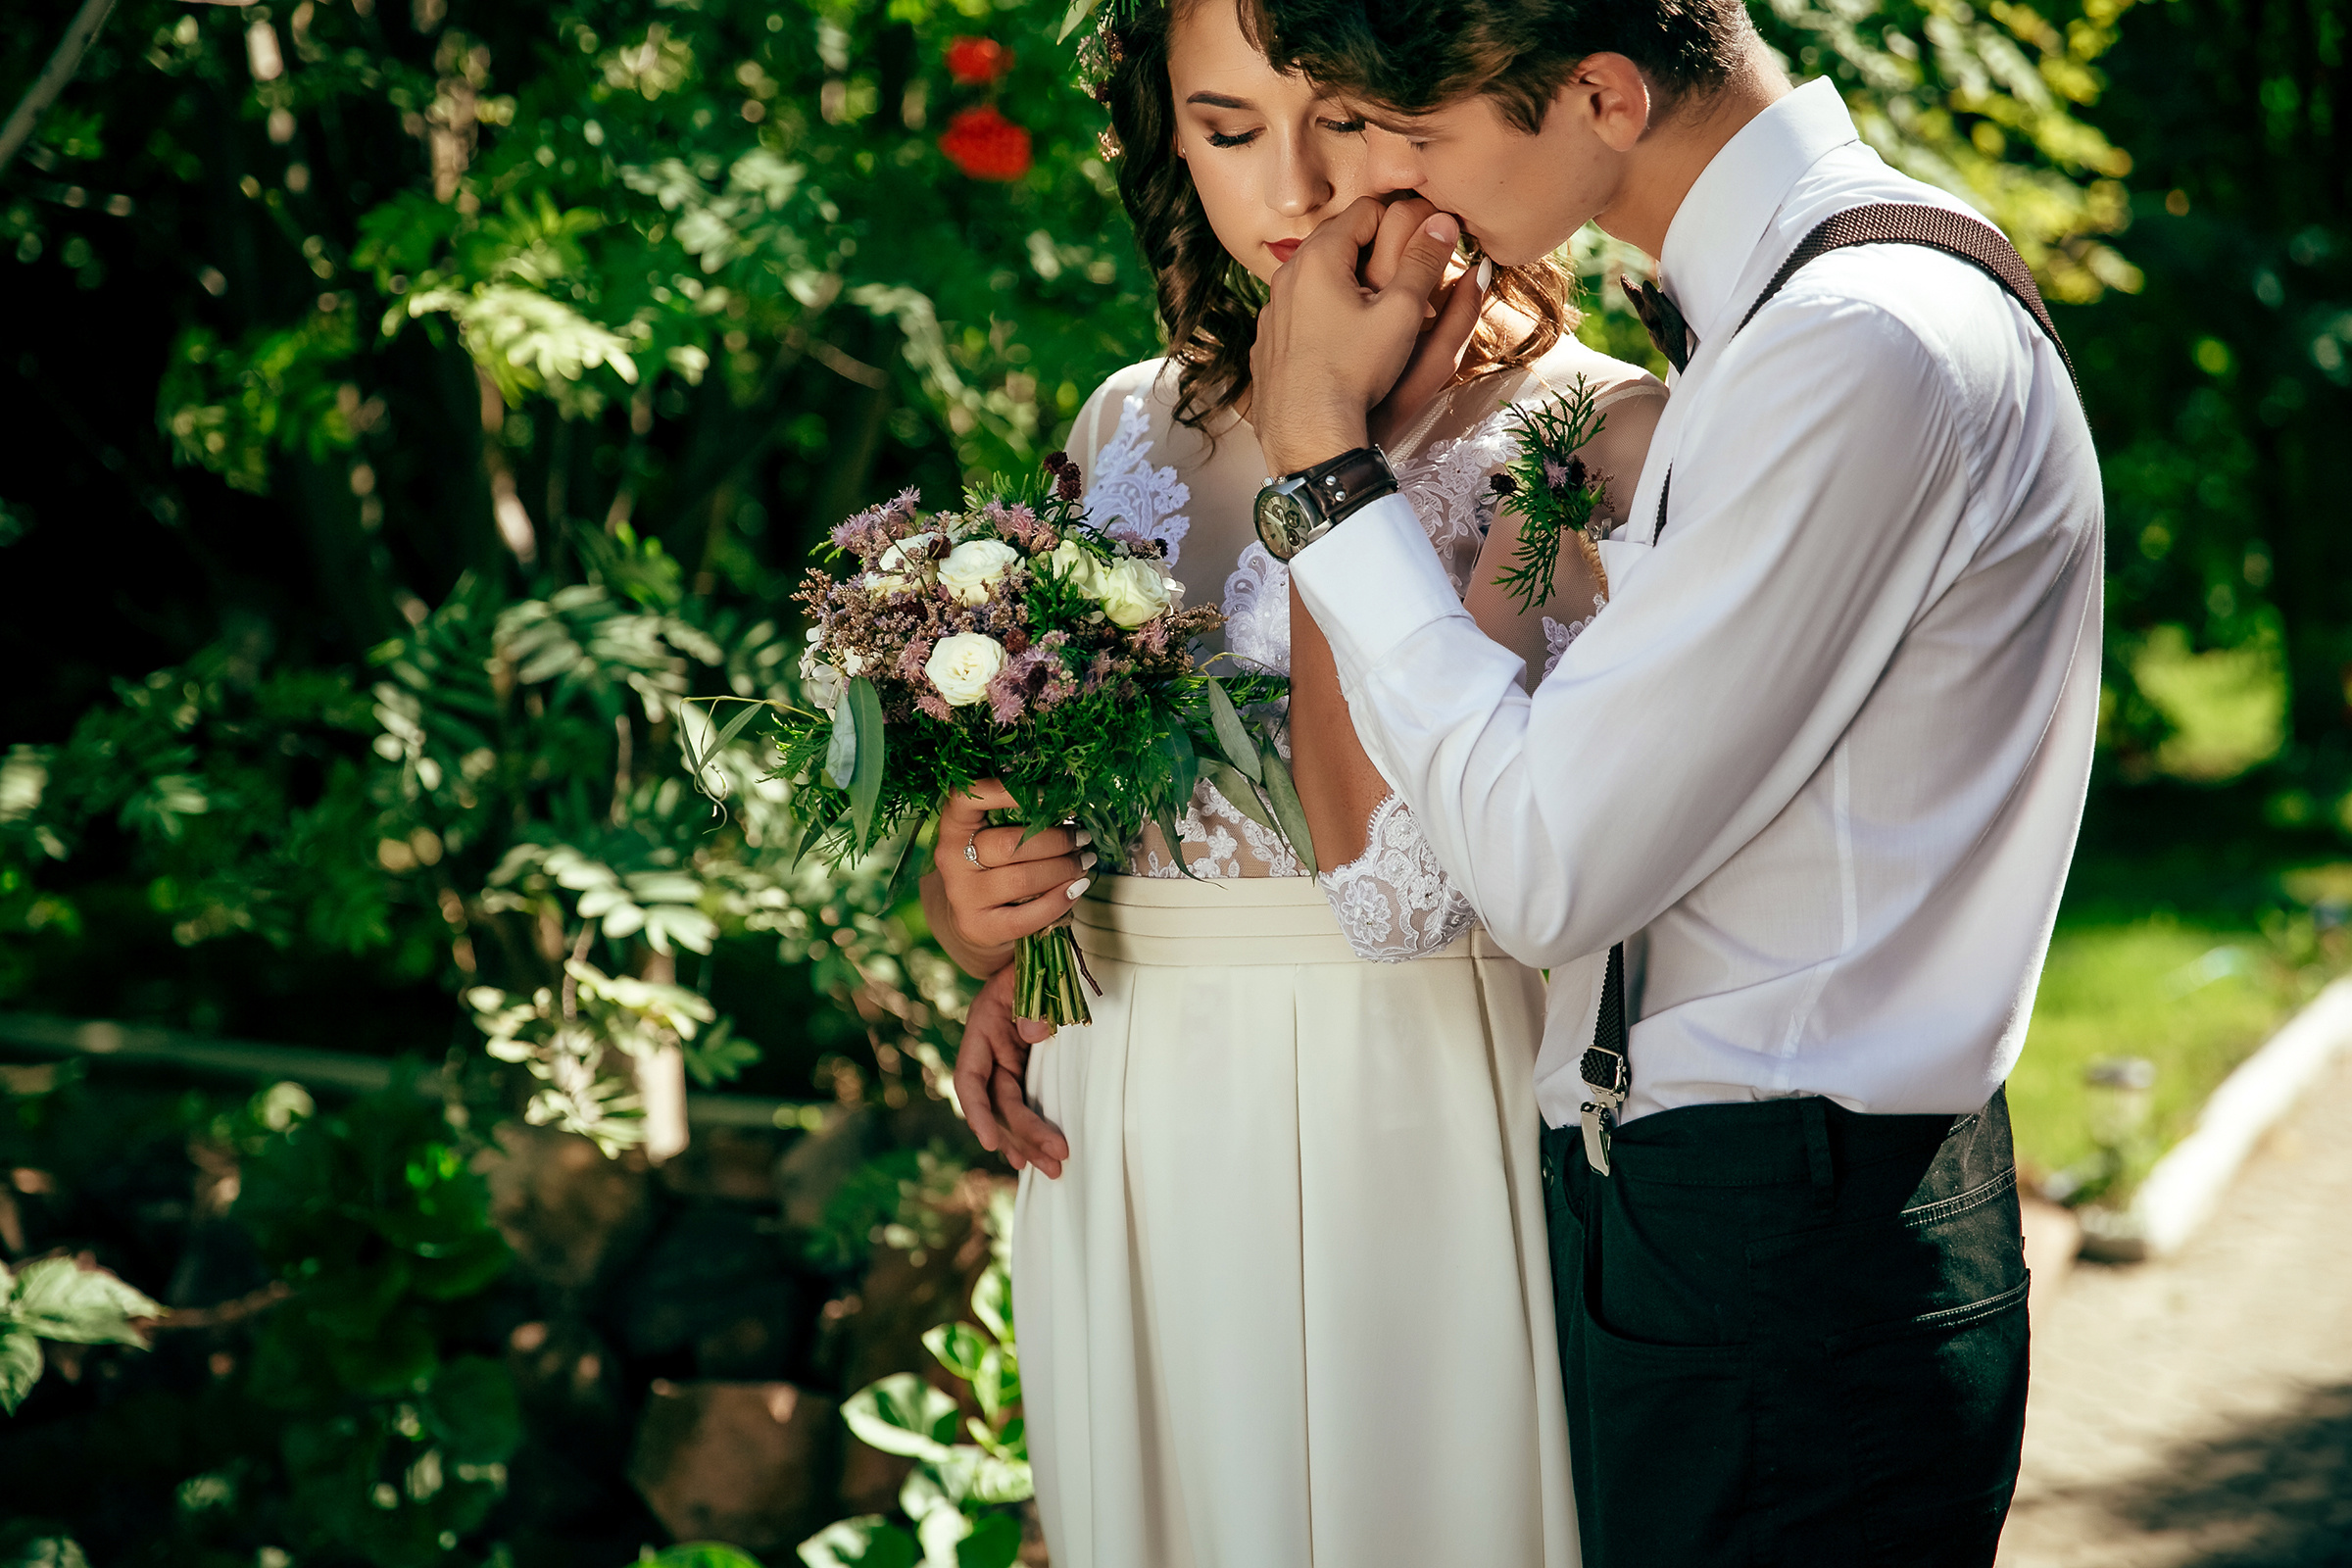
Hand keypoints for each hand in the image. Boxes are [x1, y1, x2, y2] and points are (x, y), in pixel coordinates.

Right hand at [924, 779, 1096, 978]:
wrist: (972, 919)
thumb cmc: (993, 866)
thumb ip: (1019, 817)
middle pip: (1011, 844)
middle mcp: (951, 859)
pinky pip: (1027, 916)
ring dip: (1063, 868)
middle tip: (1083, 838)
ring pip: (1022, 878)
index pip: (969, 797)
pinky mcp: (979, 926)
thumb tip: (1066, 803)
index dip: (1008, 790)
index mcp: (954, 825)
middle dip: (1056, 840)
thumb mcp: (993, 835)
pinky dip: (1058, 901)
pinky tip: (1076, 889)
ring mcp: (963, 896)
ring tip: (1084, 862)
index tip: (1048, 792)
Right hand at [953, 962, 1066, 1177]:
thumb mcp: (1029, 973)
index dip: (978, 1113)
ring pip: (1012, 1111)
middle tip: (1055, 1159)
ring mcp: (1007, 1062)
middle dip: (1023, 1135)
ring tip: (1053, 1171)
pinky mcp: (1025, 1068)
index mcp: (982, 1029)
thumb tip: (1036, 1033)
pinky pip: (1024, 1104)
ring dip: (1029, 1142)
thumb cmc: (1032, 961)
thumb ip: (1032, 1001)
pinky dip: (1031, 1130)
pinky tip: (1038, 1156)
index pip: (969, 1079)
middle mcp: (990, 1052)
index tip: (990, 1141)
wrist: (1039, 952)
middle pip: (999, 1104)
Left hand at [1250, 196, 1464, 475]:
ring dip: (1345, 282)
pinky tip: (1343, 341)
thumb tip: (1443, 221)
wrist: (1308, 434)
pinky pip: (1299, 311)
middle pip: (1337, 240)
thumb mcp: (1401, 313)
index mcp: (1319, 257)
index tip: (1419, 243)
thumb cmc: (1355, 372)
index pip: (1366, 210)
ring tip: (1375, 310)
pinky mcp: (1267, 342)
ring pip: (1315, 277)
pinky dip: (1322, 313)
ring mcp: (1272, 310)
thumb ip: (1423, 262)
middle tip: (1402, 276)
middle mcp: (1286, 275)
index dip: (1400, 220)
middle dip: (1372, 249)